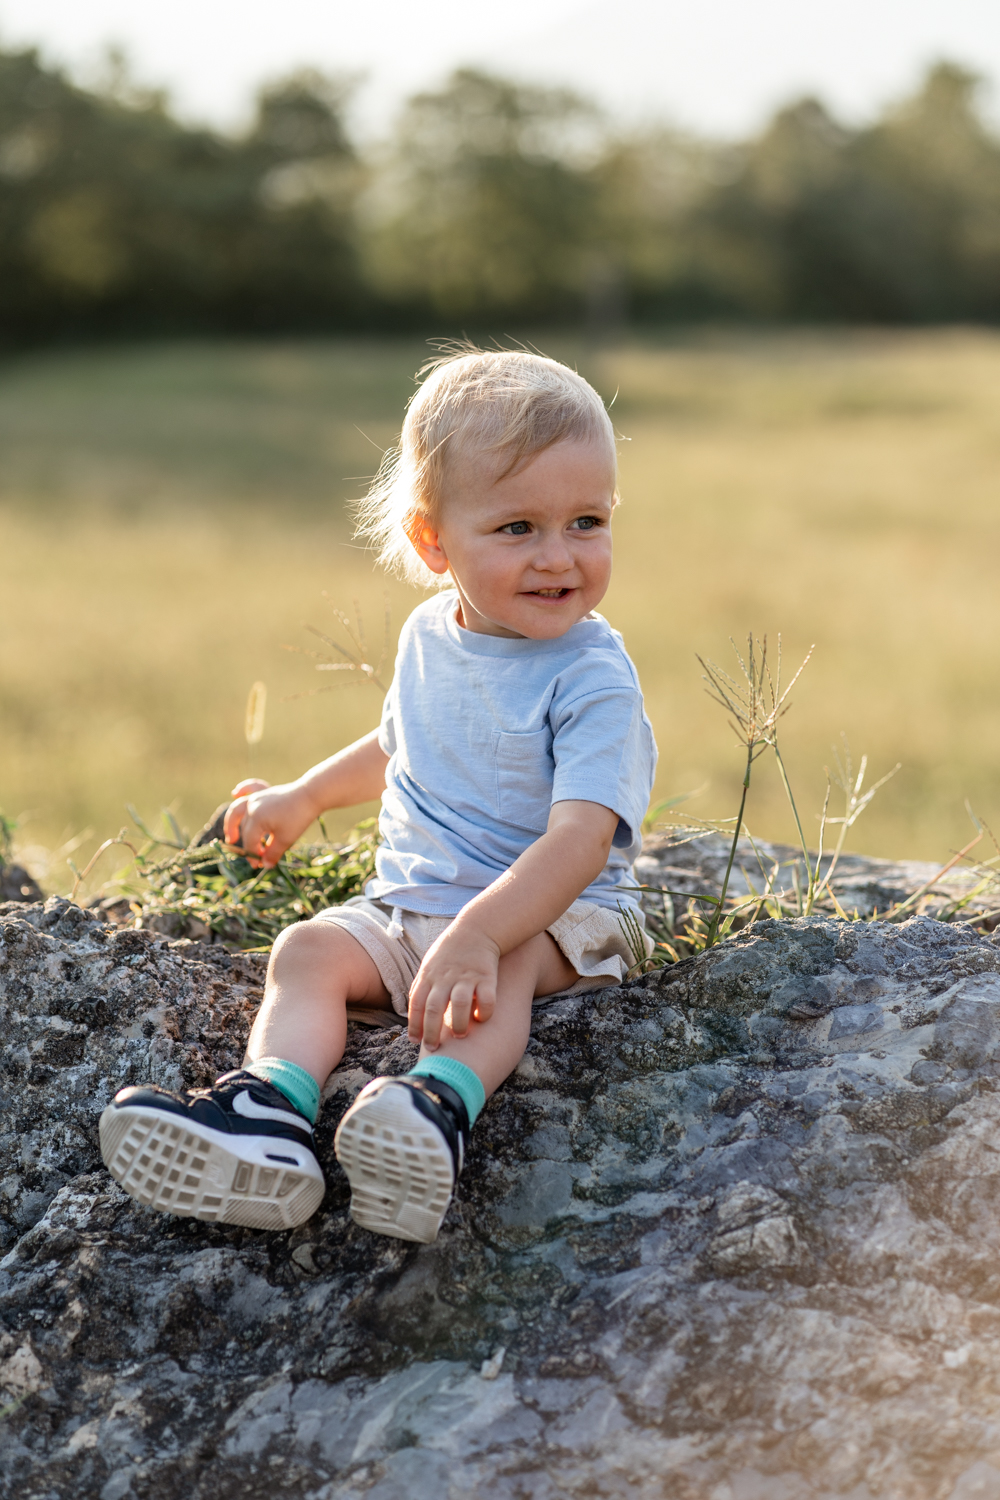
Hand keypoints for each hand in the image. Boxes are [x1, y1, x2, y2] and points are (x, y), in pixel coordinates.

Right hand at [223, 779, 316, 867]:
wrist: (311, 795)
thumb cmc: (299, 817)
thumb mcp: (286, 839)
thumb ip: (273, 853)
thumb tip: (264, 865)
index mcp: (256, 818)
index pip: (250, 841)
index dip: (252, 855)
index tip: (258, 866)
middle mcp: (252, 806)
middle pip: (245, 829)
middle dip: (248, 844)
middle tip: (252, 858)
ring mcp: (258, 797)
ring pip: (239, 809)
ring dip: (232, 822)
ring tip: (231, 837)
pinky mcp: (266, 791)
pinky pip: (251, 789)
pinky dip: (243, 790)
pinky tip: (235, 793)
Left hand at [407, 922, 499, 1049]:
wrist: (477, 928)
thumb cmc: (450, 951)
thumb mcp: (429, 964)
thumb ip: (422, 987)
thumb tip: (414, 1014)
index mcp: (429, 975)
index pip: (416, 1003)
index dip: (414, 1024)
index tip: (414, 1041)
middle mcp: (445, 977)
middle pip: (434, 1007)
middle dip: (431, 1032)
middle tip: (434, 1048)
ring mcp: (466, 976)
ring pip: (459, 1004)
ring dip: (458, 1023)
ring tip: (460, 1035)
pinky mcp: (487, 976)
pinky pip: (486, 998)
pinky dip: (484, 1012)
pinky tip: (481, 1018)